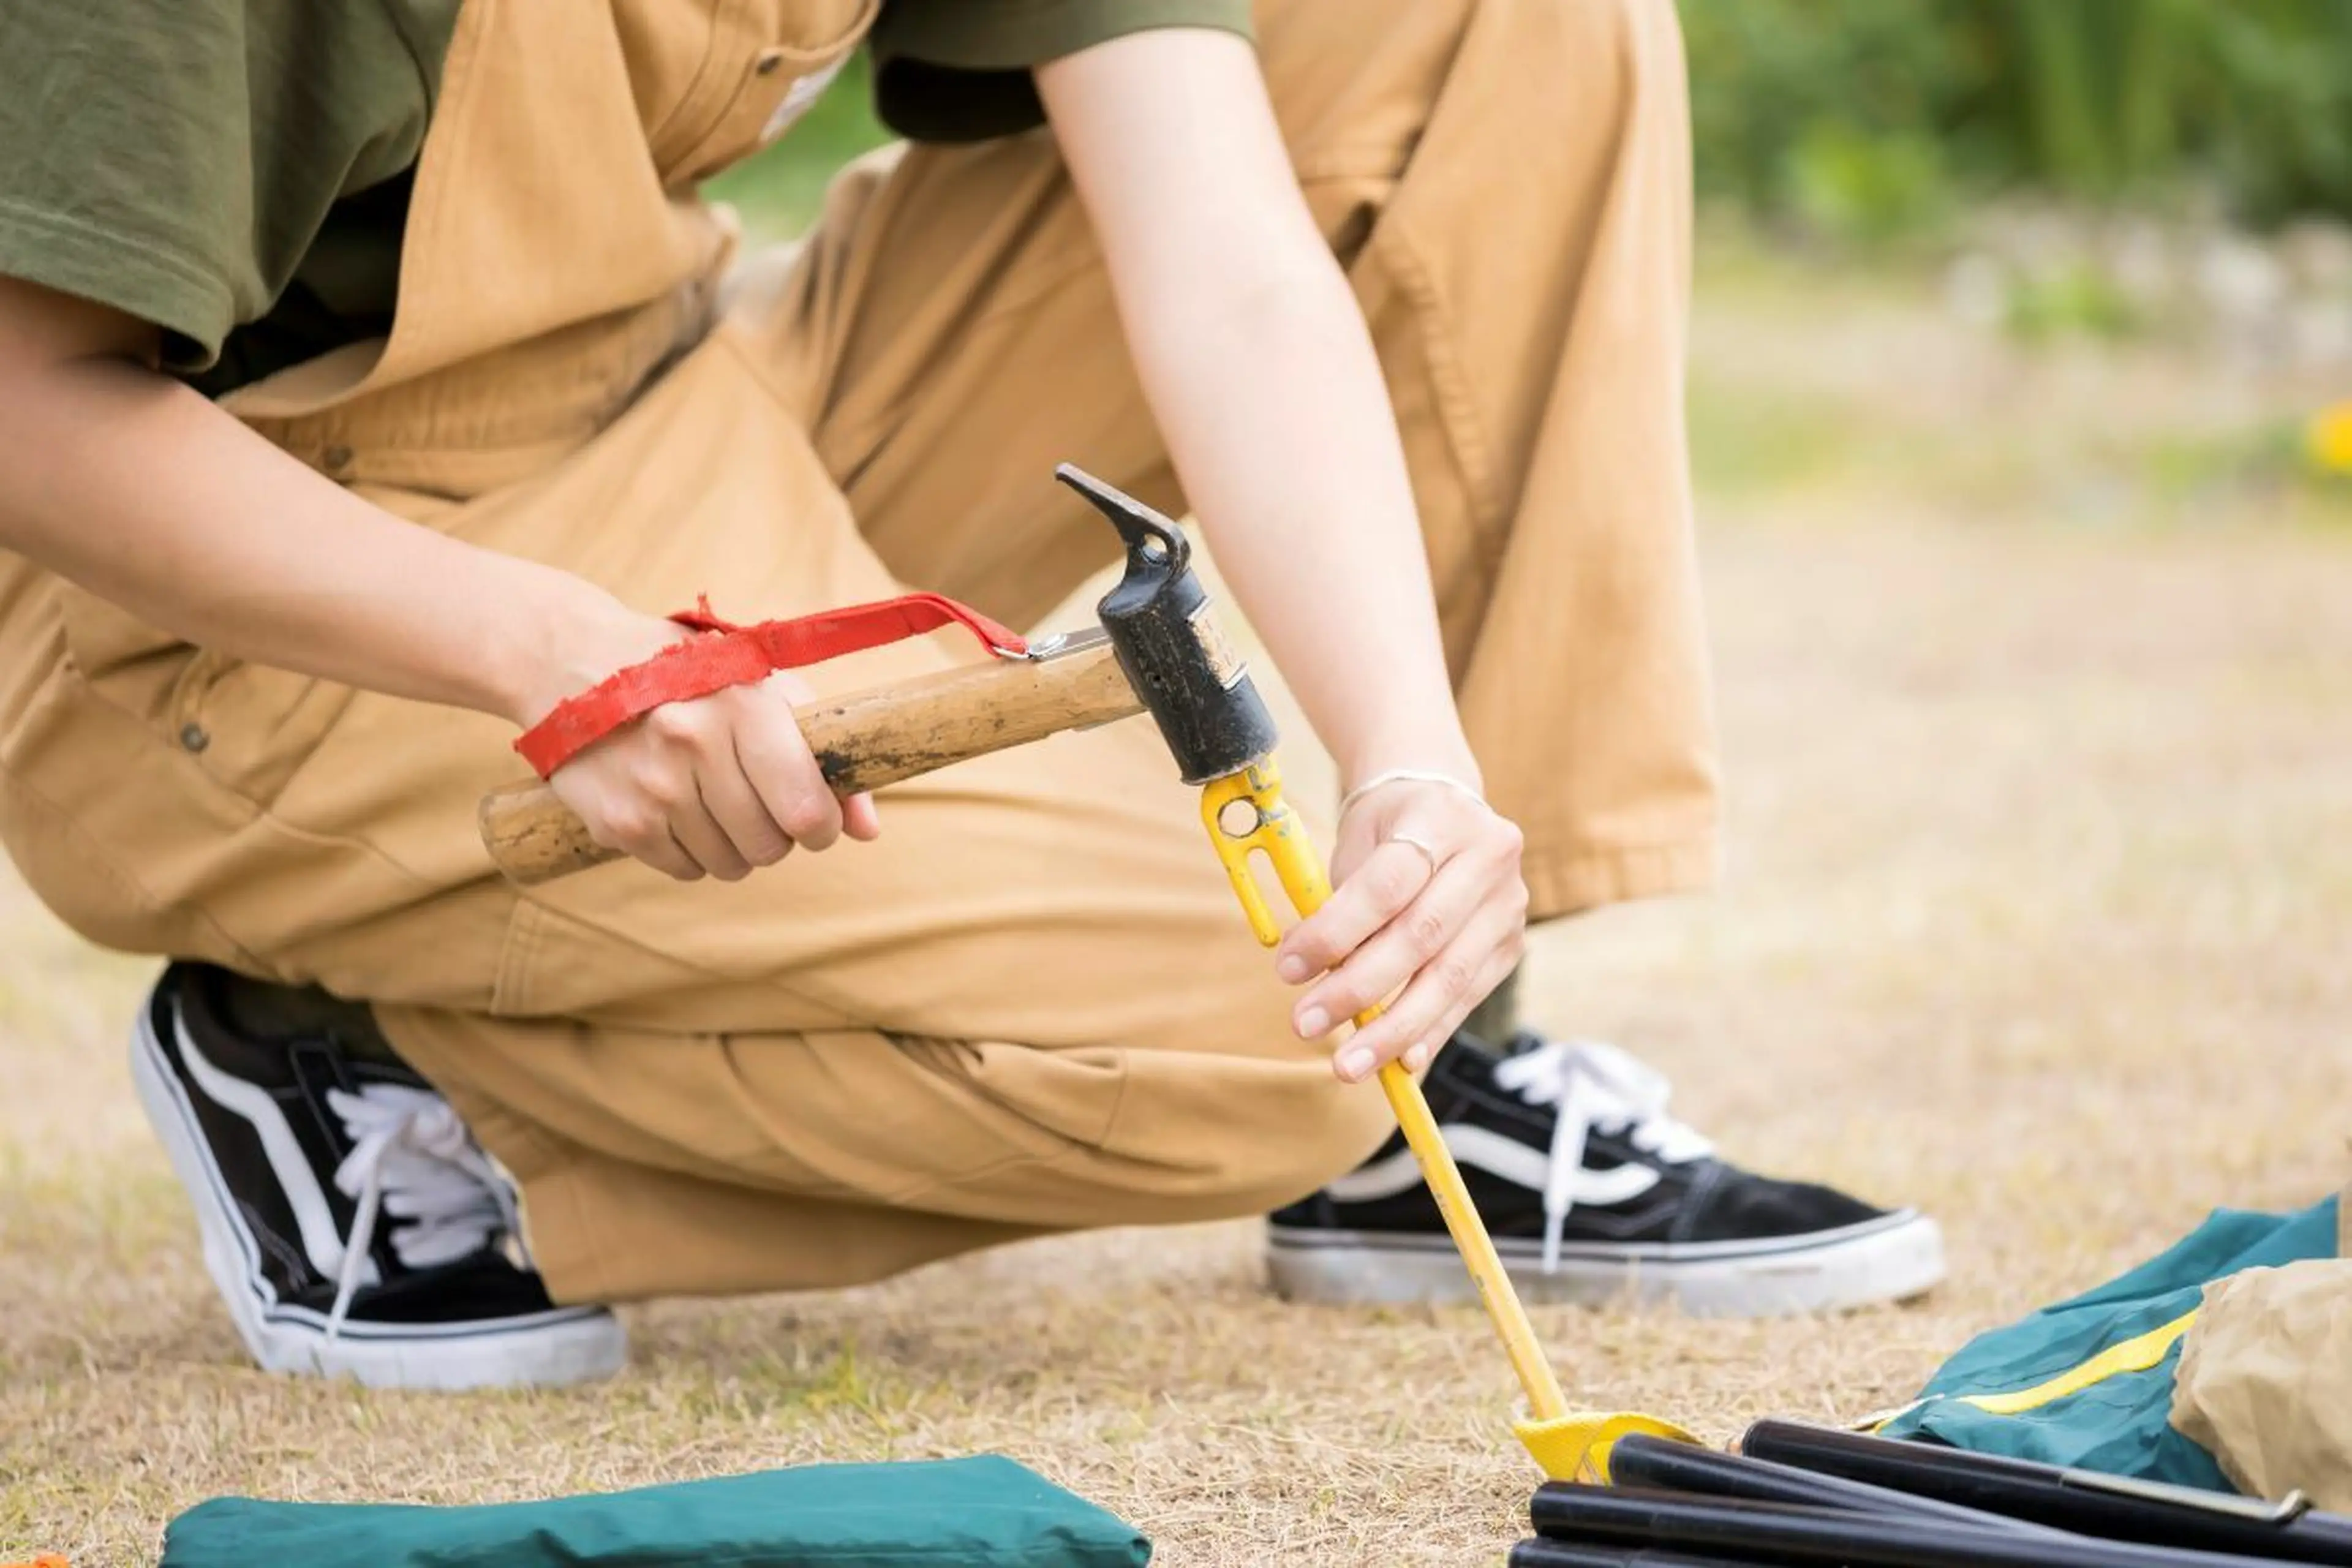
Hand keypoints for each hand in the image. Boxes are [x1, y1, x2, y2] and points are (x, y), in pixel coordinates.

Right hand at [520, 606, 880, 880]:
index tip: (814, 819)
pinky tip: (676, 807)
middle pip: (770, 846)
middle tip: (757, 801)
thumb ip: (825, 755)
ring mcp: (653, 788)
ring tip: (713, 798)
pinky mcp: (618, 822)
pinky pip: (684, 870)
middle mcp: (695, 746)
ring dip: (734, 845)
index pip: (806, 809)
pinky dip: (691, 852)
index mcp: (743, 707)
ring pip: (730, 866)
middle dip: (776, 834)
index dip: (821, 826)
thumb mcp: (763, 688)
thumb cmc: (691, 676)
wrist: (574, 661)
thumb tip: (867, 831)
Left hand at [1273, 778, 1526, 1082]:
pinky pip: (1468, 996)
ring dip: (1394, 1029)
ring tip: (1349, 1064)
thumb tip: (1312, 980)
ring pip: (1450, 976)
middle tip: (1307, 1025)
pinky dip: (1430, 1031)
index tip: (1288, 969)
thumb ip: (1341, 905)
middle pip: (1421, 936)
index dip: (1335, 933)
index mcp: (1440, 818)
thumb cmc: (1387, 828)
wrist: (1443, 801)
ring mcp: (1508, 902)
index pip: (1386, 886)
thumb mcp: (1357, 845)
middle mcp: (1488, 856)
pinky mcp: (1513, 942)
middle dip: (1359, 990)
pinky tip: (1400, 1061)